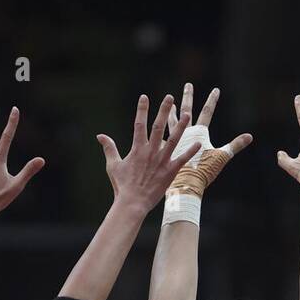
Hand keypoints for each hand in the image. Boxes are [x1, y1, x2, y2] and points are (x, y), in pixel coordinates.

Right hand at [97, 94, 200, 210]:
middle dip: (163, 110)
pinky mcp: (170, 171)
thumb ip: (109, 148)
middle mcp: (150, 152)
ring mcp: (161, 161)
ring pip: (173, 140)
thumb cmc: (122, 185)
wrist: (133, 203)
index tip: (144, 97)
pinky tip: (199, 142)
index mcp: (137, 149)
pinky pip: (183, 159)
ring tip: (187, 114)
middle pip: (158, 127)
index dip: (141, 109)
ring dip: (180, 126)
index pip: (139, 124)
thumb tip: (100, 136)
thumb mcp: (113, 165)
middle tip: (169, 97)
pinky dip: (191, 151)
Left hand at [164, 82, 251, 197]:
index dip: (212, 101)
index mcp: (199, 133)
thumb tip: (250, 136)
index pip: (207, 113)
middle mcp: (185, 134)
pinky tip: (159, 128)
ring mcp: (175, 141)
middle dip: (189, 97)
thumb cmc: (204, 171)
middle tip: (188, 85)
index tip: (216, 90)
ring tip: (171, 103)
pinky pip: (162, 138)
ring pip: (172, 122)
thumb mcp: (222, 157)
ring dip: (172, 111)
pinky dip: (162, 132)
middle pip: (187, 111)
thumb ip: (235, 145)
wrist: (186, 184)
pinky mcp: (167, 150)